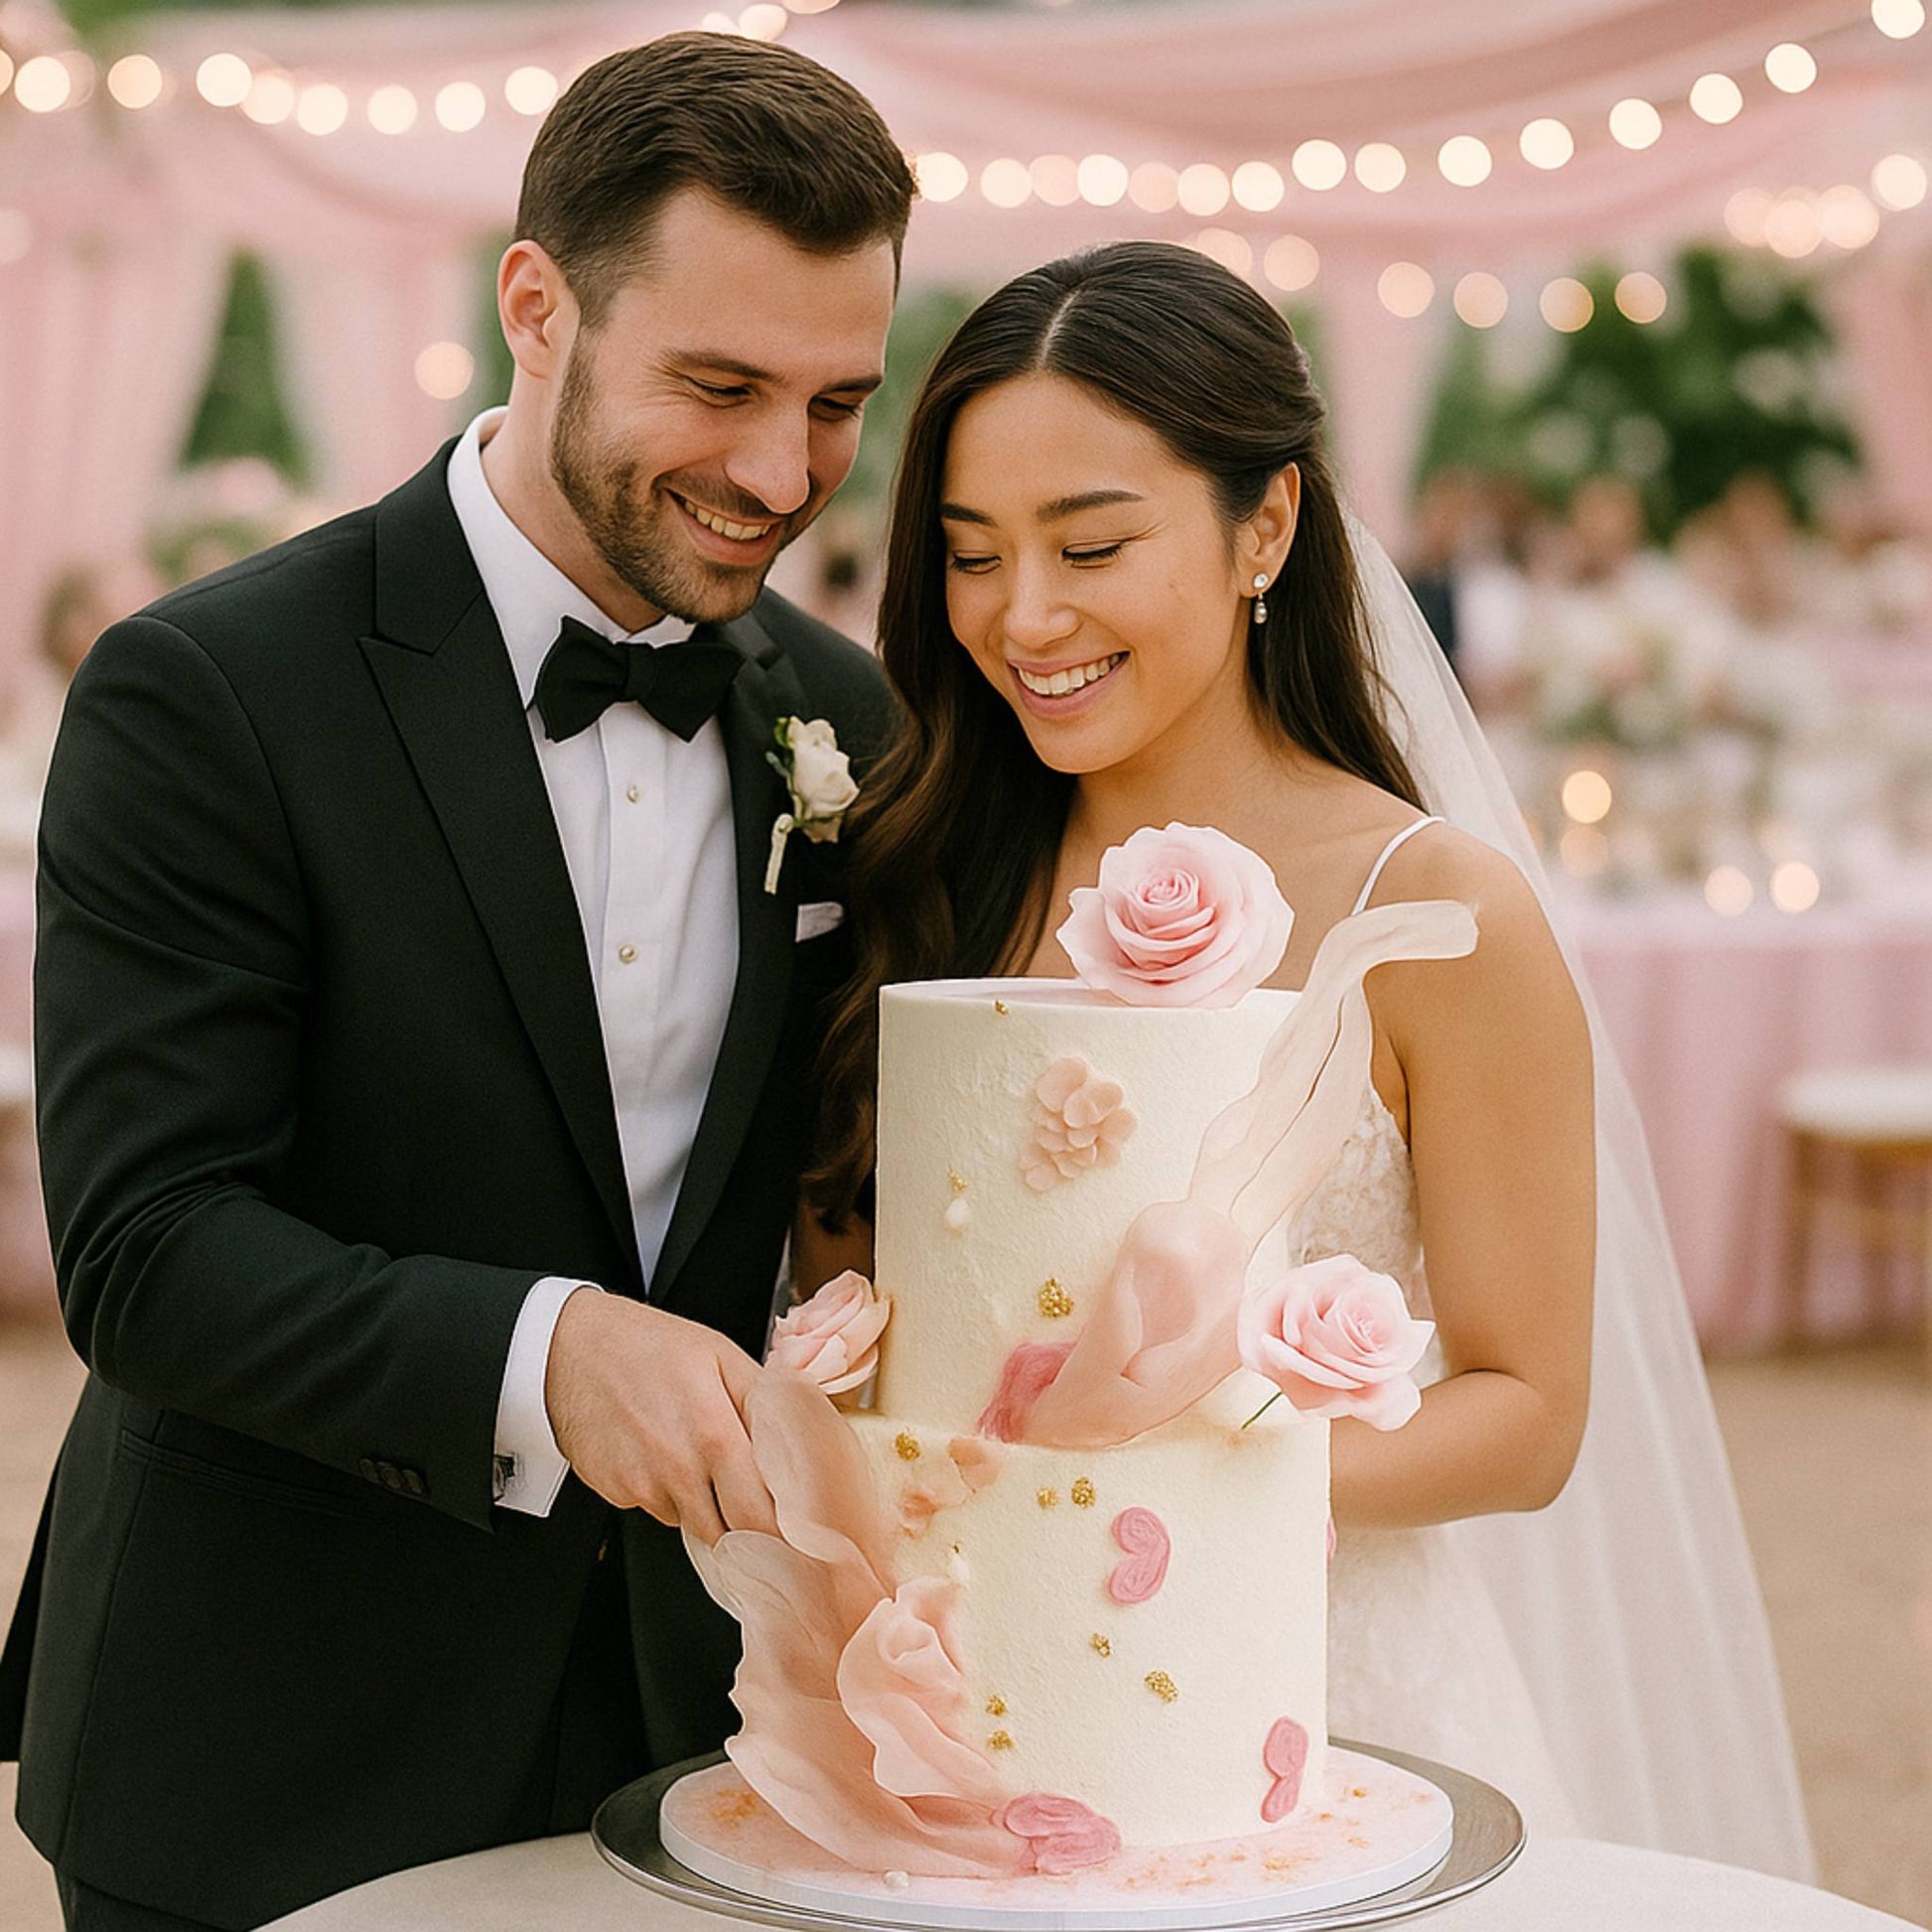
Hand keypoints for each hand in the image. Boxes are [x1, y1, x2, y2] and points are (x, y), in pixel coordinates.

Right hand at [543, 1290, 776, 1544]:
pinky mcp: (616, 1493)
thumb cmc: (649, 1346)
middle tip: (764, 1518)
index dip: (783, 1535)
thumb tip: (803, 1440)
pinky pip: (659, 1508)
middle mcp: (677, 1470)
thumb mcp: (721, 1356)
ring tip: (701, 1458)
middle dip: (751, 1535)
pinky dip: (670, 1493)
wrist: (569, 1349)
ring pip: (694, 1523)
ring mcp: (642, 1487)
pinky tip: (663, 1453)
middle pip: (728, 1537)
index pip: (759, 1516)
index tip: (798, 1537)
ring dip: (709, 1507)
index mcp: (715, 1435)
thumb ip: (765, 1402)